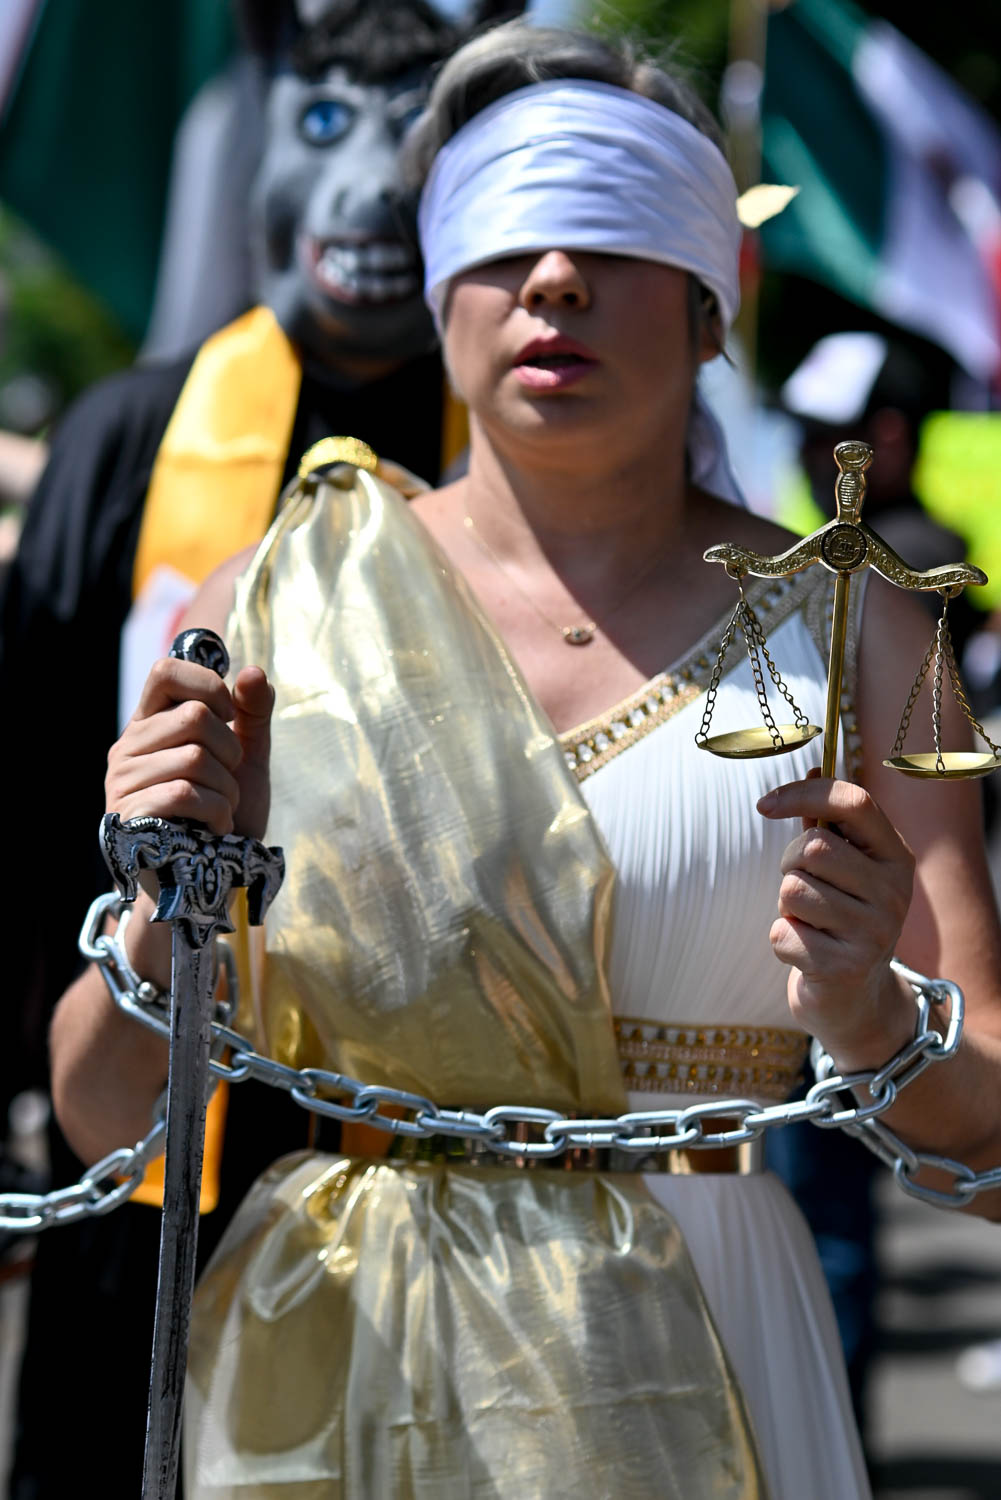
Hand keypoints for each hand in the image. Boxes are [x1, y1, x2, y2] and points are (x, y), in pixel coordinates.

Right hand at [106, 658, 273, 840]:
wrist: (211, 878)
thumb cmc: (224, 812)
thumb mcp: (246, 757)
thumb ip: (252, 713)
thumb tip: (253, 671)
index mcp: (150, 724)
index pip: (166, 670)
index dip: (207, 684)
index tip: (229, 716)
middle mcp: (128, 747)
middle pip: (194, 715)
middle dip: (231, 750)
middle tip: (229, 778)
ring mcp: (123, 782)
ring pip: (195, 758)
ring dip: (227, 789)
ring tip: (222, 808)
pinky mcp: (128, 816)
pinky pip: (186, 794)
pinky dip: (217, 812)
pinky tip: (215, 827)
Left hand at [757, 774, 915, 1062]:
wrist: (854, 998)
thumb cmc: (840, 918)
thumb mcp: (843, 868)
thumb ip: (827, 822)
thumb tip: (815, 769)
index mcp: (896, 857)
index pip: (854, 802)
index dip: (804, 794)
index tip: (765, 805)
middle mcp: (894, 892)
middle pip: (812, 847)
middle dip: (789, 864)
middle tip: (803, 888)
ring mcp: (875, 932)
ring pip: (792, 889)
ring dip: (786, 905)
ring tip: (810, 922)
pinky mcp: (846, 968)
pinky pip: (782, 933)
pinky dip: (782, 940)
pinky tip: (807, 952)